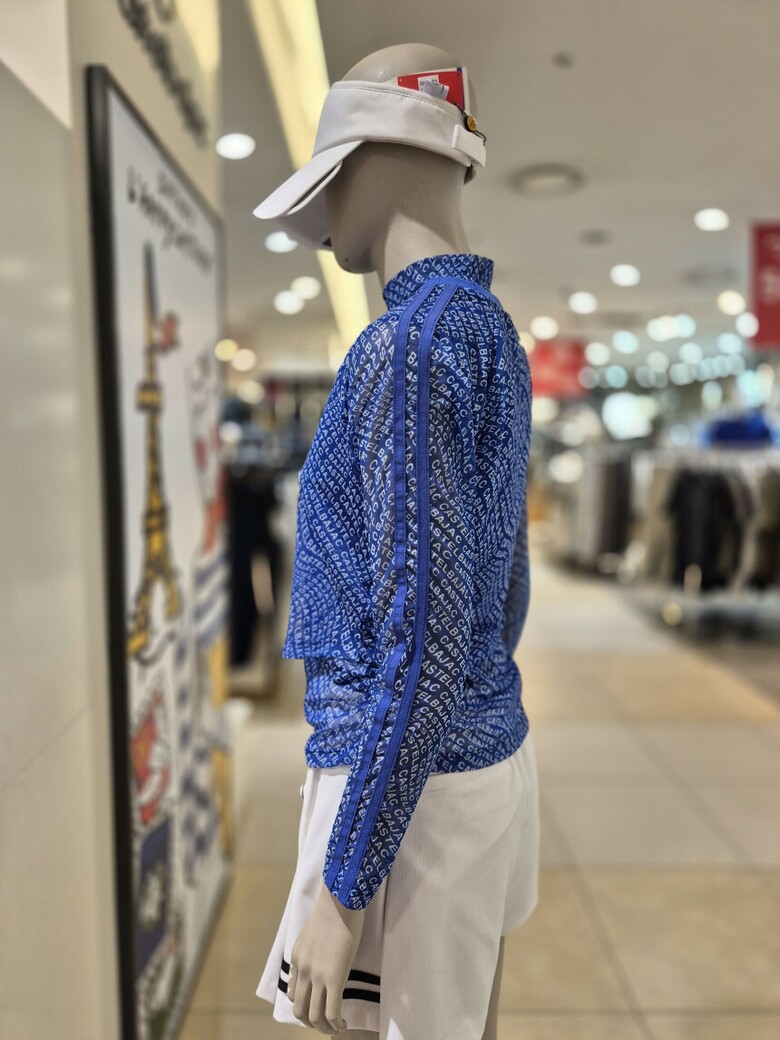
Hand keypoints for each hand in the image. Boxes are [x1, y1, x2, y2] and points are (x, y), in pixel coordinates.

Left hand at [287, 880, 365, 1033]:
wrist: (339, 900)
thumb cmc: (331, 911)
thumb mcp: (310, 935)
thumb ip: (307, 954)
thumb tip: (309, 970)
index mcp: (296, 960)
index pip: (293, 993)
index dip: (305, 1004)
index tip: (318, 1006)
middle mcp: (302, 972)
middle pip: (300, 1011)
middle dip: (312, 1024)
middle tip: (325, 1025)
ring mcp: (317, 976)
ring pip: (315, 1016)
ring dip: (325, 1028)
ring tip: (336, 1028)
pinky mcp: (335, 978)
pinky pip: (332, 1012)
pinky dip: (336, 1023)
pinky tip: (344, 1024)